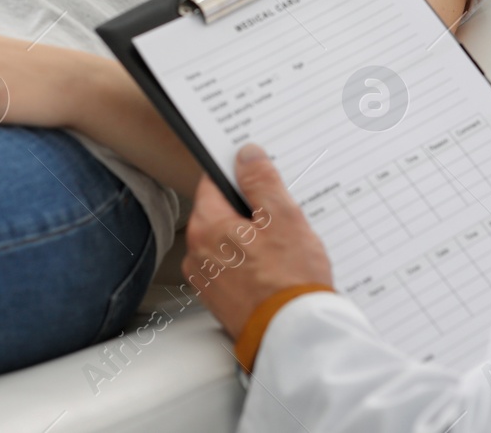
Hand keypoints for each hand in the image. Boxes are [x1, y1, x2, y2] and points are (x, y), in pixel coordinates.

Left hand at [183, 144, 333, 339]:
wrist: (293, 336)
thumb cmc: (289, 282)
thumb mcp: (283, 217)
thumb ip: (261, 180)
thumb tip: (246, 155)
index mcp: (206, 226)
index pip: (213, 182)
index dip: (238, 176)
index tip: (257, 178)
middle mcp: (196, 252)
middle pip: (220, 212)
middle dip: (248, 211)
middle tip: (279, 221)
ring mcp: (205, 278)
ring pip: (226, 241)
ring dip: (248, 239)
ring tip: (280, 251)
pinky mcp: (218, 298)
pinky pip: (230, 267)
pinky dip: (247, 263)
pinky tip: (272, 271)